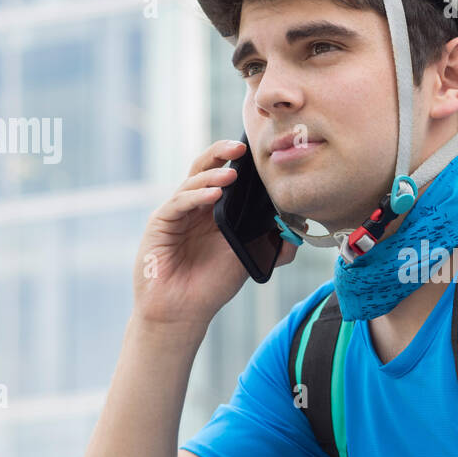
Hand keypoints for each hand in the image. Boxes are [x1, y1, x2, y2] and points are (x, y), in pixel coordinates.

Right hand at [131, 140, 297, 328]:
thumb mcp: (248, 259)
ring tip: (233, 173)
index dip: (237, 159)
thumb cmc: (211, 284)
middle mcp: (194, 206)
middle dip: (222, 152)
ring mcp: (176, 212)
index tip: (258, 151)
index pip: (224, 173)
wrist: (182, 311)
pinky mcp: (160, 223)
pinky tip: (214, 194)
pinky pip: (179, 203)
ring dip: (213, 174)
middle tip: (241, 146)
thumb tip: (297, 230)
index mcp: (214, 210)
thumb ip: (271, 244)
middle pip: (204, 167)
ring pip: (192, 181)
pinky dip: (196, 195)